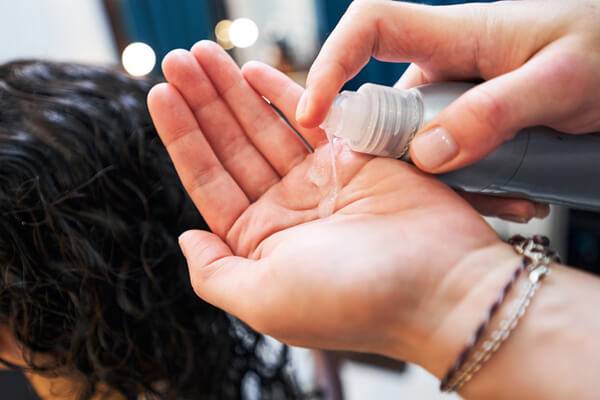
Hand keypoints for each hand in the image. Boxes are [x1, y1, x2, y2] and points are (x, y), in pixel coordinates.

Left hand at [147, 41, 512, 360]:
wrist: (442, 286)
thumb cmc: (353, 300)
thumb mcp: (264, 300)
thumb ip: (215, 273)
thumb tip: (186, 240)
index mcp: (260, 244)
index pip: (208, 182)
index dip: (181, 137)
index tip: (159, 94)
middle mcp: (286, 211)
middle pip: (232, 147)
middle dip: (203, 102)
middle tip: (176, 59)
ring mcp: (320, 183)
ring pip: (265, 127)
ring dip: (234, 91)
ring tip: (202, 55)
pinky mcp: (356, 159)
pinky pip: (313, 119)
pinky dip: (284, 93)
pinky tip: (254, 70)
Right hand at [298, 0, 599, 173]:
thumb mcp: (559, 81)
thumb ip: (493, 113)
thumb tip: (427, 154)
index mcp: (455, 35)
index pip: (370, 28)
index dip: (331, 63)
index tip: (313, 114)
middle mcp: (445, 65)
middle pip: (386, 106)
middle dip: (399, 155)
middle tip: (449, 190)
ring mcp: (456, 97)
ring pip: (421, 143)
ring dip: (452, 181)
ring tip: (510, 200)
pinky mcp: (471, 122)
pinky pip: (452, 157)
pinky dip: (474, 184)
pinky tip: (516, 198)